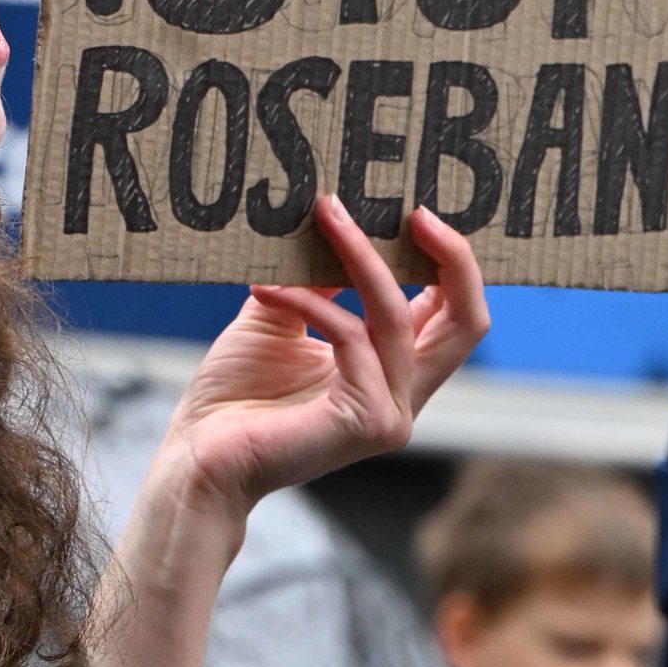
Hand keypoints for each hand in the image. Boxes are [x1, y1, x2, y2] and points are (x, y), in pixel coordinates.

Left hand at [158, 198, 489, 516]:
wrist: (199, 457)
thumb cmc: (234, 395)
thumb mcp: (280, 318)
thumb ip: (316, 279)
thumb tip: (337, 221)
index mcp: (393, 374)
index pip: (453, 315)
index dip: (451, 262)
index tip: (414, 209)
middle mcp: (404, 397)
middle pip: (469, 322)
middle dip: (452, 259)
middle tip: (416, 209)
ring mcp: (390, 414)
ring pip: (400, 318)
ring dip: (361, 257)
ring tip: (325, 213)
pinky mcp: (366, 423)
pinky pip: (351, 337)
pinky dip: (311, 302)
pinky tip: (269, 289)